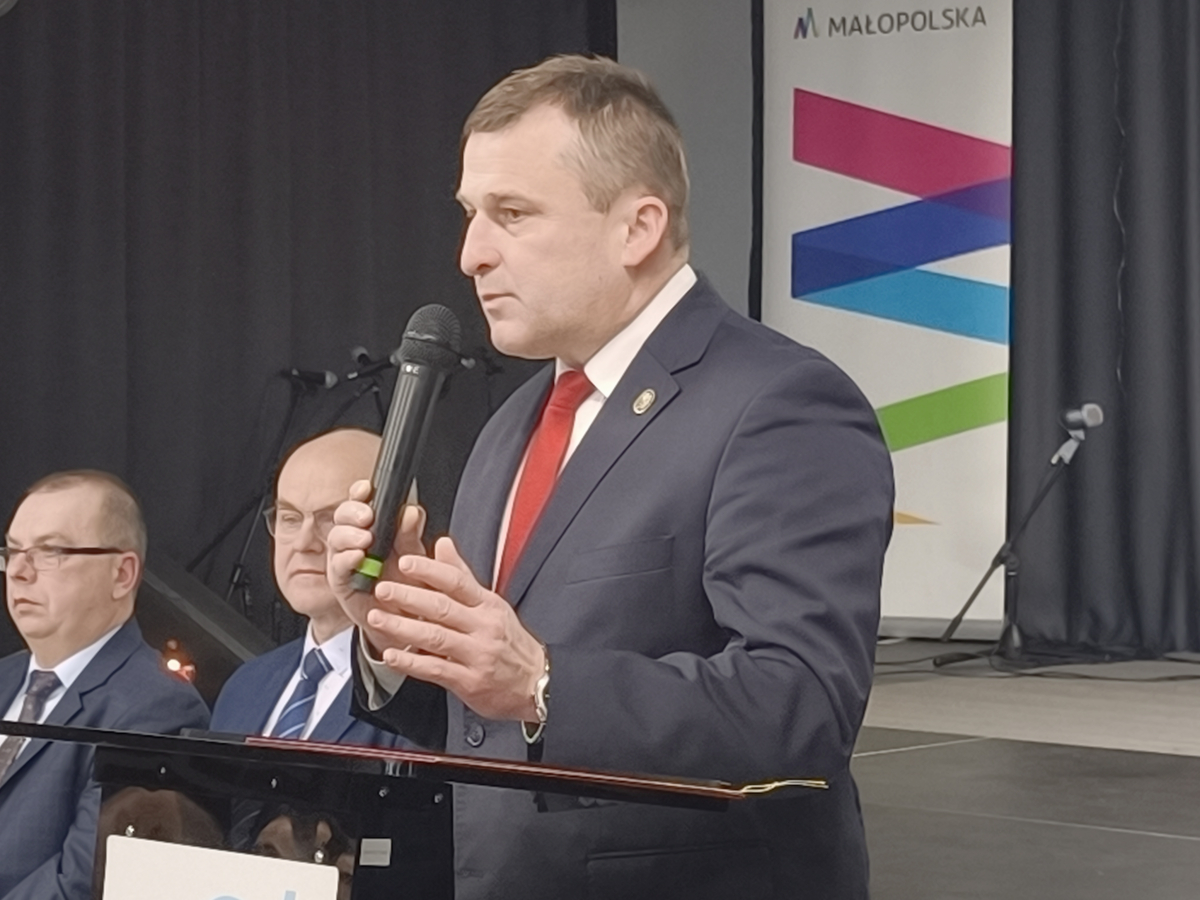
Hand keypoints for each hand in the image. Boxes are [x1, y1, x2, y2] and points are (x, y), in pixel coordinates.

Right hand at [327, 479, 426, 652]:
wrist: (402, 622)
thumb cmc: (407, 584)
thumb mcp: (414, 555)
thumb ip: (411, 534)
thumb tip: (412, 511)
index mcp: (372, 527)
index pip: (360, 503)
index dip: (360, 493)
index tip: (366, 488)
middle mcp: (354, 540)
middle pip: (343, 516)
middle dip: (353, 511)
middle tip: (366, 515)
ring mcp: (345, 560)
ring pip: (336, 538)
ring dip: (349, 534)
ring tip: (365, 538)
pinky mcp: (341, 583)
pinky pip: (338, 567)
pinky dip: (347, 560)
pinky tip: (357, 557)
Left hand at [365, 536, 544, 721]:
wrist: (536, 682)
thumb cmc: (509, 642)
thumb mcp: (492, 604)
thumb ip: (462, 575)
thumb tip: (442, 544)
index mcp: (488, 605)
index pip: (457, 582)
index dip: (430, 571)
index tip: (405, 562)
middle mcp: (483, 627)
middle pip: (442, 608)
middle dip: (408, 597)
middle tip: (382, 588)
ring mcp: (477, 655)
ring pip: (435, 637)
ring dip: (402, 627)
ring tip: (378, 618)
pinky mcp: (470, 681)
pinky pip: (436, 669)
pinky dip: (411, 662)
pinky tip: (391, 655)